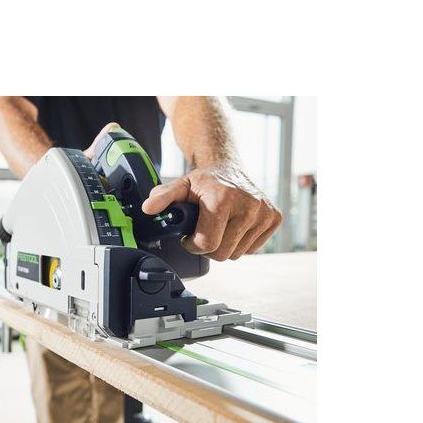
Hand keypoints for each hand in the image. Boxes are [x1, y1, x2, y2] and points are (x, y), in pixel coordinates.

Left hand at [141, 166, 281, 260]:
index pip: (208, 244)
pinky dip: (241, 242)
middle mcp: (248, 205)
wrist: (229, 168)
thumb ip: (163, 197)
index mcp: (223, 198)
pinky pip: (252, 249)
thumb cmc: (205, 181)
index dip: (194, 244)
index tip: (191, 235)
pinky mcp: (274, 218)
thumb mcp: (180, 185)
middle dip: (209, 246)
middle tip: (205, 229)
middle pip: (223, 253)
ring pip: (238, 254)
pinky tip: (235, 225)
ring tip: (220, 225)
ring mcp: (264, 212)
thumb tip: (148, 208)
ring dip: (226, 244)